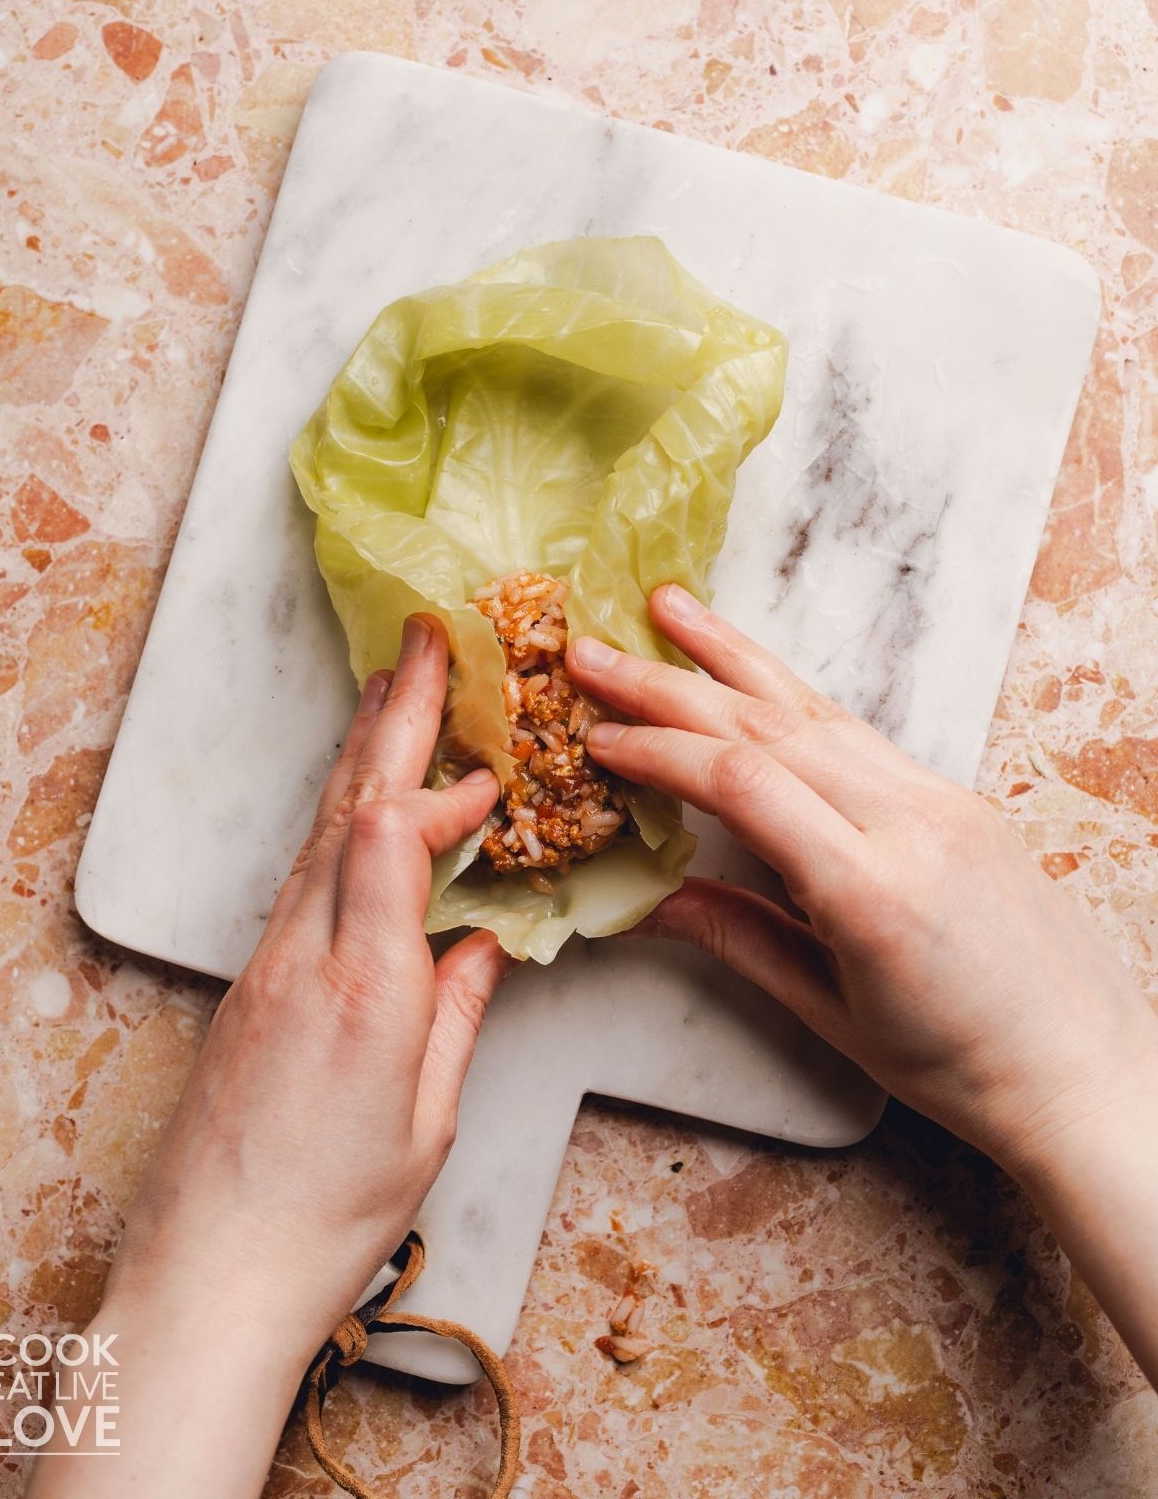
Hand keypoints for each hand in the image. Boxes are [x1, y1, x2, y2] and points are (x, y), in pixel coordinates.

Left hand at [31, 615, 505, 1496]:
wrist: (211, 1270)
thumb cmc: (327, 1214)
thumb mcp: (426, 1120)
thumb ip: (458, 1013)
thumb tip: (486, 942)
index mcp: (366, 989)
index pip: (394, 840)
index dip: (447, 793)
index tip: (495, 776)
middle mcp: (306, 956)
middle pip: (350, 809)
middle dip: (394, 716)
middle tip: (426, 641)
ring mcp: (270, 962)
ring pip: (320, 831)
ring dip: (362, 753)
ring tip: (392, 690)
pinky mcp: (254, 980)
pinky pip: (305, 871)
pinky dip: (341, 816)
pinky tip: (358, 800)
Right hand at [567, 585, 1157, 1182]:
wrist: (1083, 1065)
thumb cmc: (961, 1065)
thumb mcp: (833, 1015)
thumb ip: (738, 940)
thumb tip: (647, 901)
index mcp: (873, 890)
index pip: (745, 784)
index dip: (660, 751)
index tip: (595, 737)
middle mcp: (910, 823)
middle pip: (770, 726)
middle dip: (670, 683)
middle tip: (592, 652)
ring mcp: (939, 799)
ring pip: (814, 709)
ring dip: (731, 659)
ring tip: (667, 610)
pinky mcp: (952, 794)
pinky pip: (855, 729)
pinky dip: (788, 694)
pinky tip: (749, 673)